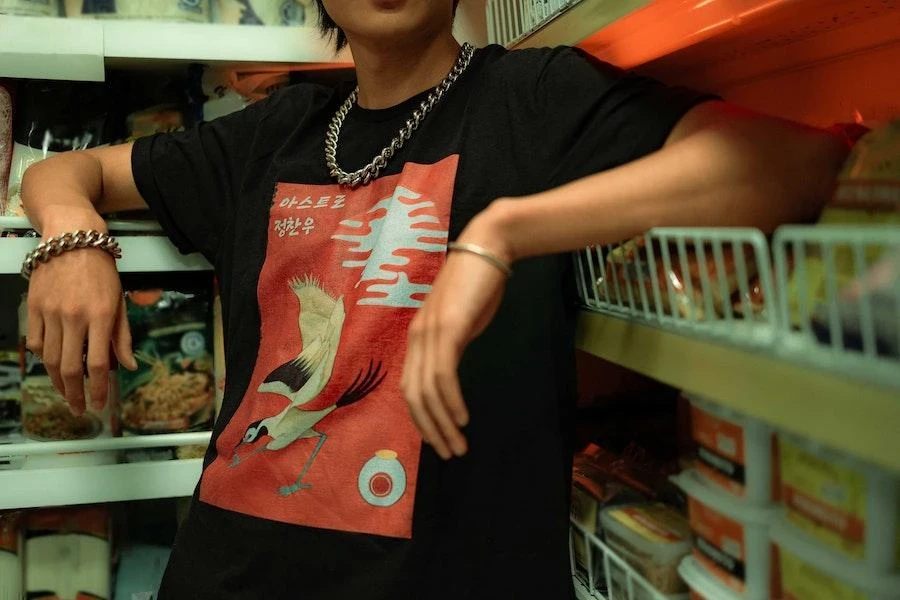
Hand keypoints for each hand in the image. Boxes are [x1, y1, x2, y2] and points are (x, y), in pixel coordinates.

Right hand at [26, 230, 136, 415]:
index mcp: (101, 316)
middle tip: (78, 408)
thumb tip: (128, 366)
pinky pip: (36, 342)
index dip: (98, 389)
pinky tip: (53, 365)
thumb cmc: (101, 270)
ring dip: (58, 382)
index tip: (99, 405)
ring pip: (51, 359)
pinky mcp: (34, 307)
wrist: (71, 238)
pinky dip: (44, 358)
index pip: (97, 364)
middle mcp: (74, 317)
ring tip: (67, 393)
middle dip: (74, 394)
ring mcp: (51, 312)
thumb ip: (122, 336)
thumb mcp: (120, 301)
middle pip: (70, 367)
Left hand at [401, 208, 512, 459]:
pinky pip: (443, 374)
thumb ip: (453, 347)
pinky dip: (451, 400)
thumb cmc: (479, 285)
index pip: (410, 388)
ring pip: (426, 391)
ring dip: (442, 423)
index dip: (421, 419)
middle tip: (449, 453)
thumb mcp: (462, 322)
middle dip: (430, 430)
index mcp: (418, 337)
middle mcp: (417, 337)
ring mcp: (430, 332)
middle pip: (412, 396)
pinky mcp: (448, 328)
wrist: (488, 248)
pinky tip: (462, 417)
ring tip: (458, 445)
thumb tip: (453, 377)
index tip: (439, 440)